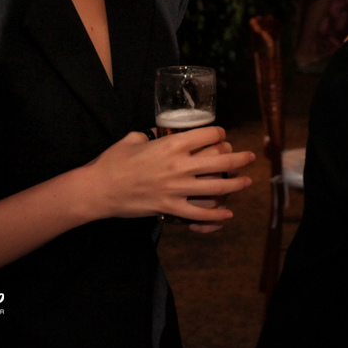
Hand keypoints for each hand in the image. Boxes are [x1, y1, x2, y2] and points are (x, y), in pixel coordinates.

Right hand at [82, 127, 253, 223]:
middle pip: (221, 160)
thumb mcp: (133, 138)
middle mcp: (179, 165)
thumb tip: (159, 132)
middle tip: (250, 157)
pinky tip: (227, 214)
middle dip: (240, 158)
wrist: (97, 190)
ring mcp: (176, 188)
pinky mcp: (169, 208)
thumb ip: (151, 134)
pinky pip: (198, 212)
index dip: (220, 134)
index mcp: (172, 144)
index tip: (222, 136)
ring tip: (246, 181)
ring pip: (216, 187)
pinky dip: (215, 215)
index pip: (209, 135)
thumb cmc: (112, 161)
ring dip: (235, 184)